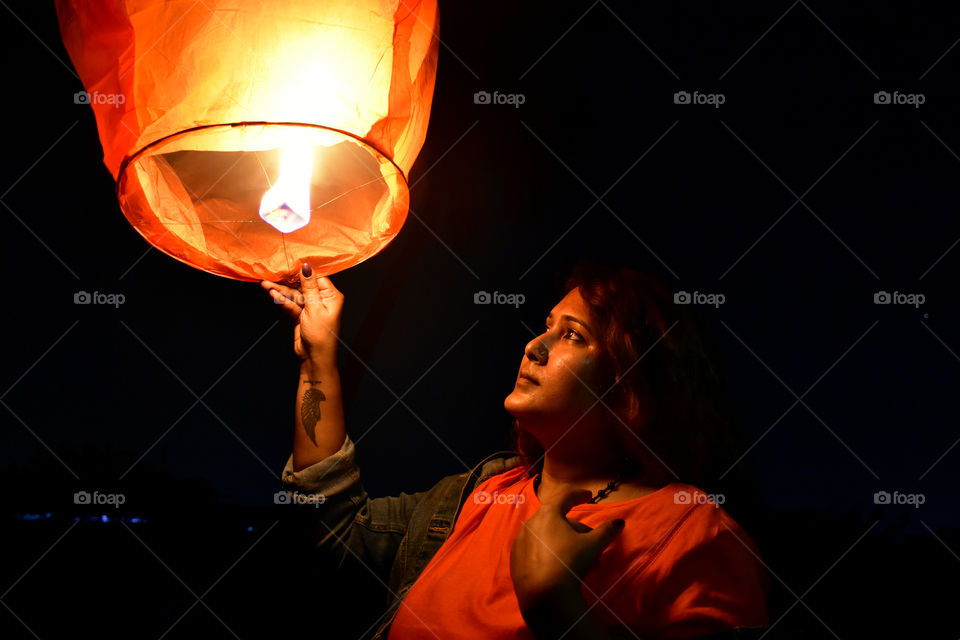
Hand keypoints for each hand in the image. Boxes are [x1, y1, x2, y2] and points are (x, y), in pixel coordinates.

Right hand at [261, 263, 342, 365]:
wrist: (314, 358)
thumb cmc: (321, 335)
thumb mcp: (314, 307)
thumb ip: (309, 287)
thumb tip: (307, 267)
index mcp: (331, 296)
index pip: (317, 277)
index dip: (303, 271)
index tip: (290, 263)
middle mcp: (322, 300)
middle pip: (303, 286)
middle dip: (288, 281)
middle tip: (274, 274)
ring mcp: (310, 308)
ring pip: (294, 295)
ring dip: (281, 291)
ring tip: (266, 284)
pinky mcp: (301, 316)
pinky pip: (291, 305)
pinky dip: (282, 301)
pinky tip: (272, 294)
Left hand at [510, 488, 624, 614]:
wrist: (544, 596)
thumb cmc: (569, 562)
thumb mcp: (593, 546)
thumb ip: (607, 531)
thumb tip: (619, 522)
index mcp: (547, 514)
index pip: (564, 498)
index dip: (578, 495)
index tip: (588, 496)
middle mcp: (530, 524)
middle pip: (556, 520)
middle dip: (575, 528)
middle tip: (590, 539)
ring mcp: (520, 543)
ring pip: (546, 537)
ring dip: (563, 542)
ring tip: (580, 559)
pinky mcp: (516, 561)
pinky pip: (535, 551)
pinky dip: (548, 553)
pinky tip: (560, 566)